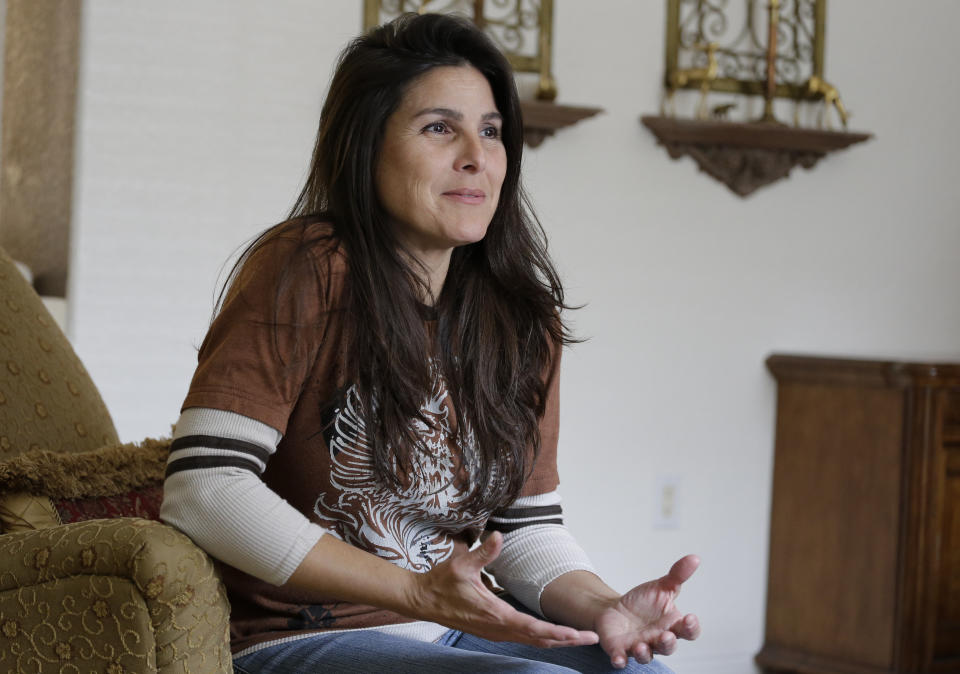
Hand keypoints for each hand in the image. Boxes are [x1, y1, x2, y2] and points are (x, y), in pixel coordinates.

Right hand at [405, 531, 599, 647]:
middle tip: (592, 638)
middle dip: (566, 639)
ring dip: (556, 640)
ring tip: (579, 638)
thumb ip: (484, 552)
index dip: (557, 632)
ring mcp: (495, 632)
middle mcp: (498, 628)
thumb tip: (500, 536)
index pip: (533, 628)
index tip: (578, 634)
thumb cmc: (441, 583)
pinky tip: (552, 635)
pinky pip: (522, 637)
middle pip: (539, 640)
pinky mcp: (492, 630)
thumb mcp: (461, 564)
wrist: (422, 600)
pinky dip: (541, 638)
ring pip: (532, 641)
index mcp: (495, 614)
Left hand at [594, 555, 700, 668]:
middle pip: (669, 647)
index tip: (689, 618)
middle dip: (668, 643)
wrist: (615, 609)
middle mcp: (658, 639)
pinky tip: (618, 658)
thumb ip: (678, 576)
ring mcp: (640, 646)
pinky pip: (621, 658)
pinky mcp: (620, 650)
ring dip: (644, 653)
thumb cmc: (642, 602)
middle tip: (666, 635)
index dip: (691, 627)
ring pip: (646, 656)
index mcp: (672, 625)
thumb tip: (695, 558)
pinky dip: (620, 660)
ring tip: (640, 646)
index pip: (689, 631)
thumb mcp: (660, 587)